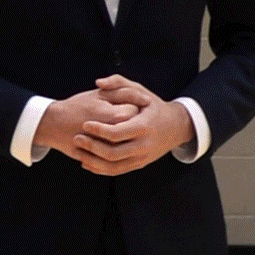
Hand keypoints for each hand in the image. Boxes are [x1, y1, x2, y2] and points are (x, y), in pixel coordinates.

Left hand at [40, 79, 189, 174]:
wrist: (176, 127)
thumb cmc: (154, 106)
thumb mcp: (140, 90)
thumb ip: (118, 82)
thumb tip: (98, 83)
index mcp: (144, 126)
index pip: (116, 133)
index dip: (98, 131)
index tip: (85, 125)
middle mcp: (144, 145)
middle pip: (112, 153)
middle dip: (91, 147)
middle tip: (77, 138)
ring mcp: (142, 157)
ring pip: (112, 166)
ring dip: (92, 161)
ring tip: (79, 151)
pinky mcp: (139, 165)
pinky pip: (116, 171)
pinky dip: (99, 169)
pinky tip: (86, 162)